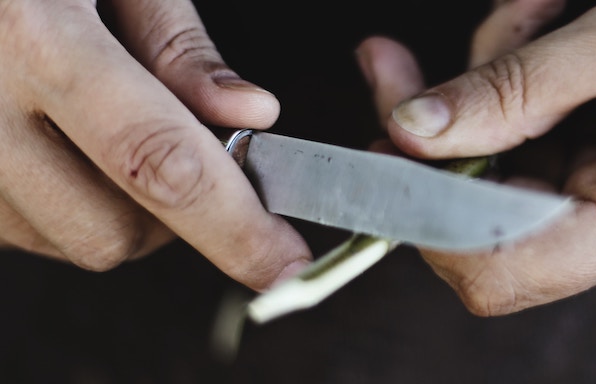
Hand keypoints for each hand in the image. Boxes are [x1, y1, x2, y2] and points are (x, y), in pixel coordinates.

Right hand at [0, 0, 310, 290]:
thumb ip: (176, 47)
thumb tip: (250, 115)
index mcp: (35, 42)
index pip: (160, 164)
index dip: (235, 228)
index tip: (285, 264)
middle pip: (112, 233)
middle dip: (176, 216)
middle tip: (190, 154)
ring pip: (65, 242)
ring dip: (119, 210)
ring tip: (106, 129)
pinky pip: (22, 229)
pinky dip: (65, 205)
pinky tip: (57, 141)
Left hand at [356, 0, 595, 314]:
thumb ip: (512, 88)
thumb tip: (412, 131)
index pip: (498, 271)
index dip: (425, 221)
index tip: (384, 153)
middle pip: (492, 220)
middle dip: (450, 133)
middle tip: (410, 61)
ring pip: (513, 183)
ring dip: (498, 100)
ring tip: (539, 19)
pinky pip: (546, 165)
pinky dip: (528, 107)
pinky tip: (550, 44)